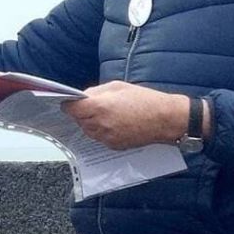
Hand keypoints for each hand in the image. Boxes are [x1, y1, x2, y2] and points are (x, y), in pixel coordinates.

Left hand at [61, 81, 186, 149]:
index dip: (69, 104)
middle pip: (79, 120)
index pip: (71, 109)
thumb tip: (83, 97)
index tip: (70, 102)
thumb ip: (96, 92)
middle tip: (92, 106)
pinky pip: (100, 138)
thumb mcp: (117, 87)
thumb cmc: (144, 100)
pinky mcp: (114, 146)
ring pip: (88, 130)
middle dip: (82, 113)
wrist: (164, 119)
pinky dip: (102, 131)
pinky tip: (114, 123)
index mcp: (100, 107)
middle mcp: (100, 124)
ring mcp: (107, 138)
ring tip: (105, 114)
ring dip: (91, 122)